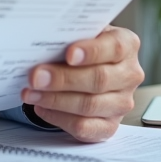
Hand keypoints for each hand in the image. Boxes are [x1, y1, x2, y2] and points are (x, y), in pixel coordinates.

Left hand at [21, 26, 142, 142]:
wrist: (87, 68)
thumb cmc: (81, 47)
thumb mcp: (80, 34)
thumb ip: (70, 36)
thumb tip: (42, 44)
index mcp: (127, 45)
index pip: (115, 47)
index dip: (92, 51)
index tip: (69, 54)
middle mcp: (129, 75)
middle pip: (99, 79)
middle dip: (63, 79)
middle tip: (36, 76)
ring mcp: (122, 103)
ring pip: (89, 105)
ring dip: (55, 100)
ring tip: (31, 93)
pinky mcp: (109, 125)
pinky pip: (84, 127)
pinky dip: (59, 118)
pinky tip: (41, 107)